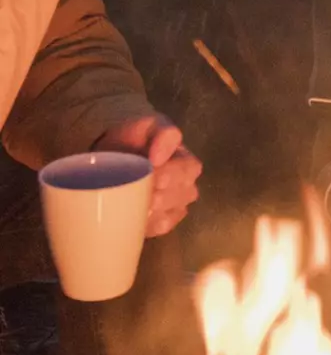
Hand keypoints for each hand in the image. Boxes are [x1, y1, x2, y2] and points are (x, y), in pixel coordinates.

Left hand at [95, 114, 200, 236]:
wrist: (117, 154)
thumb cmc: (136, 139)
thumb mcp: (149, 125)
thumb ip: (162, 135)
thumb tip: (159, 158)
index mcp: (187, 163)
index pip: (184, 172)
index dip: (167, 175)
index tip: (148, 174)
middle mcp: (187, 187)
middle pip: (178, 196)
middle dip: (157, 196)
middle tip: (133, 192)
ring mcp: (175, 207)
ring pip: (169, 215)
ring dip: (151, 212)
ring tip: (132, 205)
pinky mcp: (161, 222)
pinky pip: (160, 228)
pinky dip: (147, 226)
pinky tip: (135, 218)